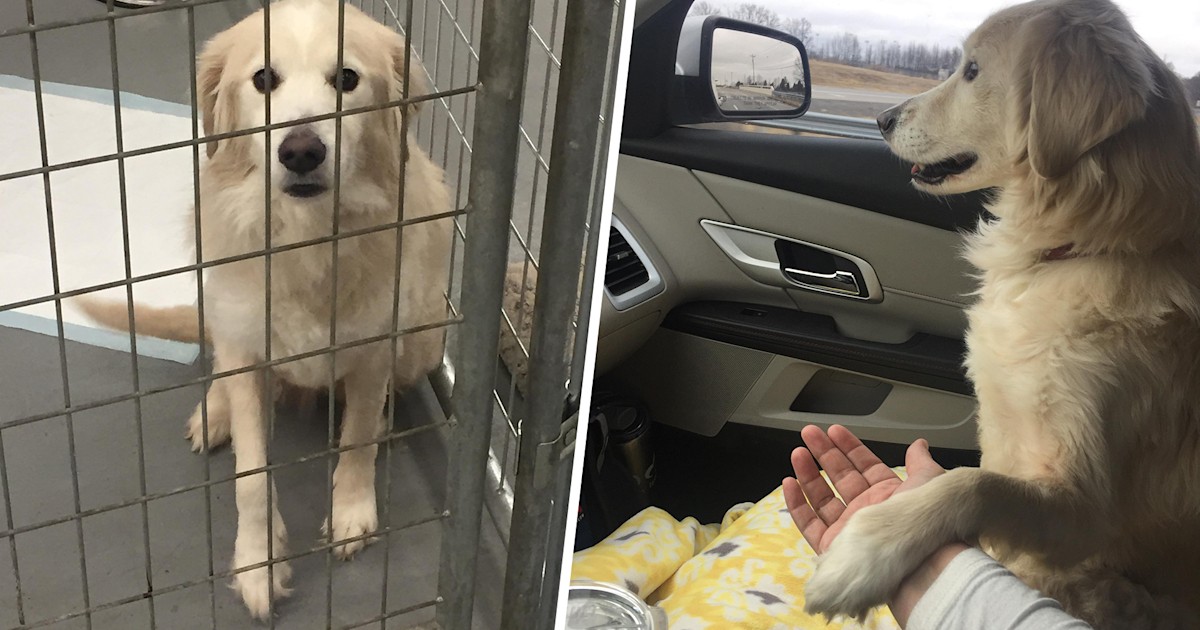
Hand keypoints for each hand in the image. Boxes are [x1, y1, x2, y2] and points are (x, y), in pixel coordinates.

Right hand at [782, 424, 945, 554]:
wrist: (918, 564)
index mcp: (890, 495)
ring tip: (797, 453)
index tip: (833, 430)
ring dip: (807, 473)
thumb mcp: (930, 482)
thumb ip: (920, 462)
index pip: (864, 466)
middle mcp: (868, 511)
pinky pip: (809, 523)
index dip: (848, 446)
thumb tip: (918, 444)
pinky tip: (789, 483)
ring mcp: (849, 529)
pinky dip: (797, 504)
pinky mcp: (832, 548)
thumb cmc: (925, 522)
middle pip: (839, 476)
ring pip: (821, 497)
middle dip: (823, 452)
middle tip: (809, 433)